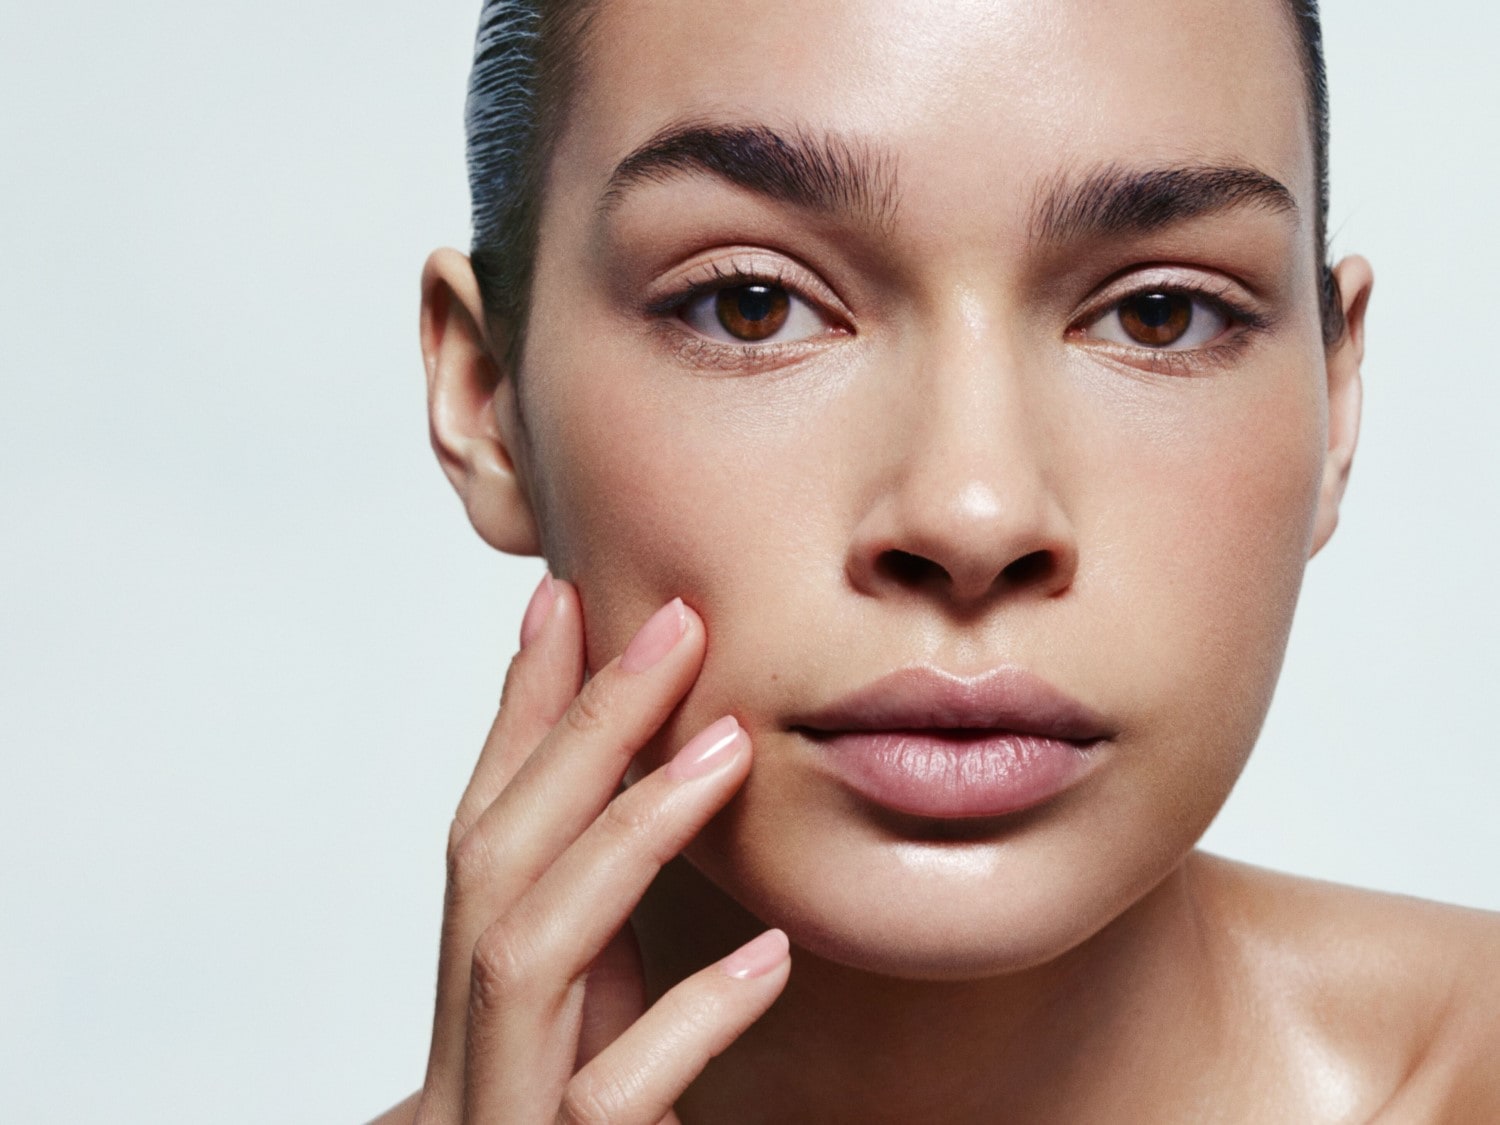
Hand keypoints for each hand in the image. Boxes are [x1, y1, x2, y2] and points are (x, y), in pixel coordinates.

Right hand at [408, 576, 789, 1123]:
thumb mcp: (575, 1025)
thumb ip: (596, 932)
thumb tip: (648, 797)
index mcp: (478, 997)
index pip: (485, 826)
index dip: (520, 711)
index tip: (568, 597)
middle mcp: (468, 1045)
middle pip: (493, 863)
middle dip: (574, 734)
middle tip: (671, 623)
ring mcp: (502, 1114)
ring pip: (529, 958)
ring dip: (623, 840)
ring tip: (725, 751)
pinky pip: (606, 1104)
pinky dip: (683, 1023)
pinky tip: (770, 959)